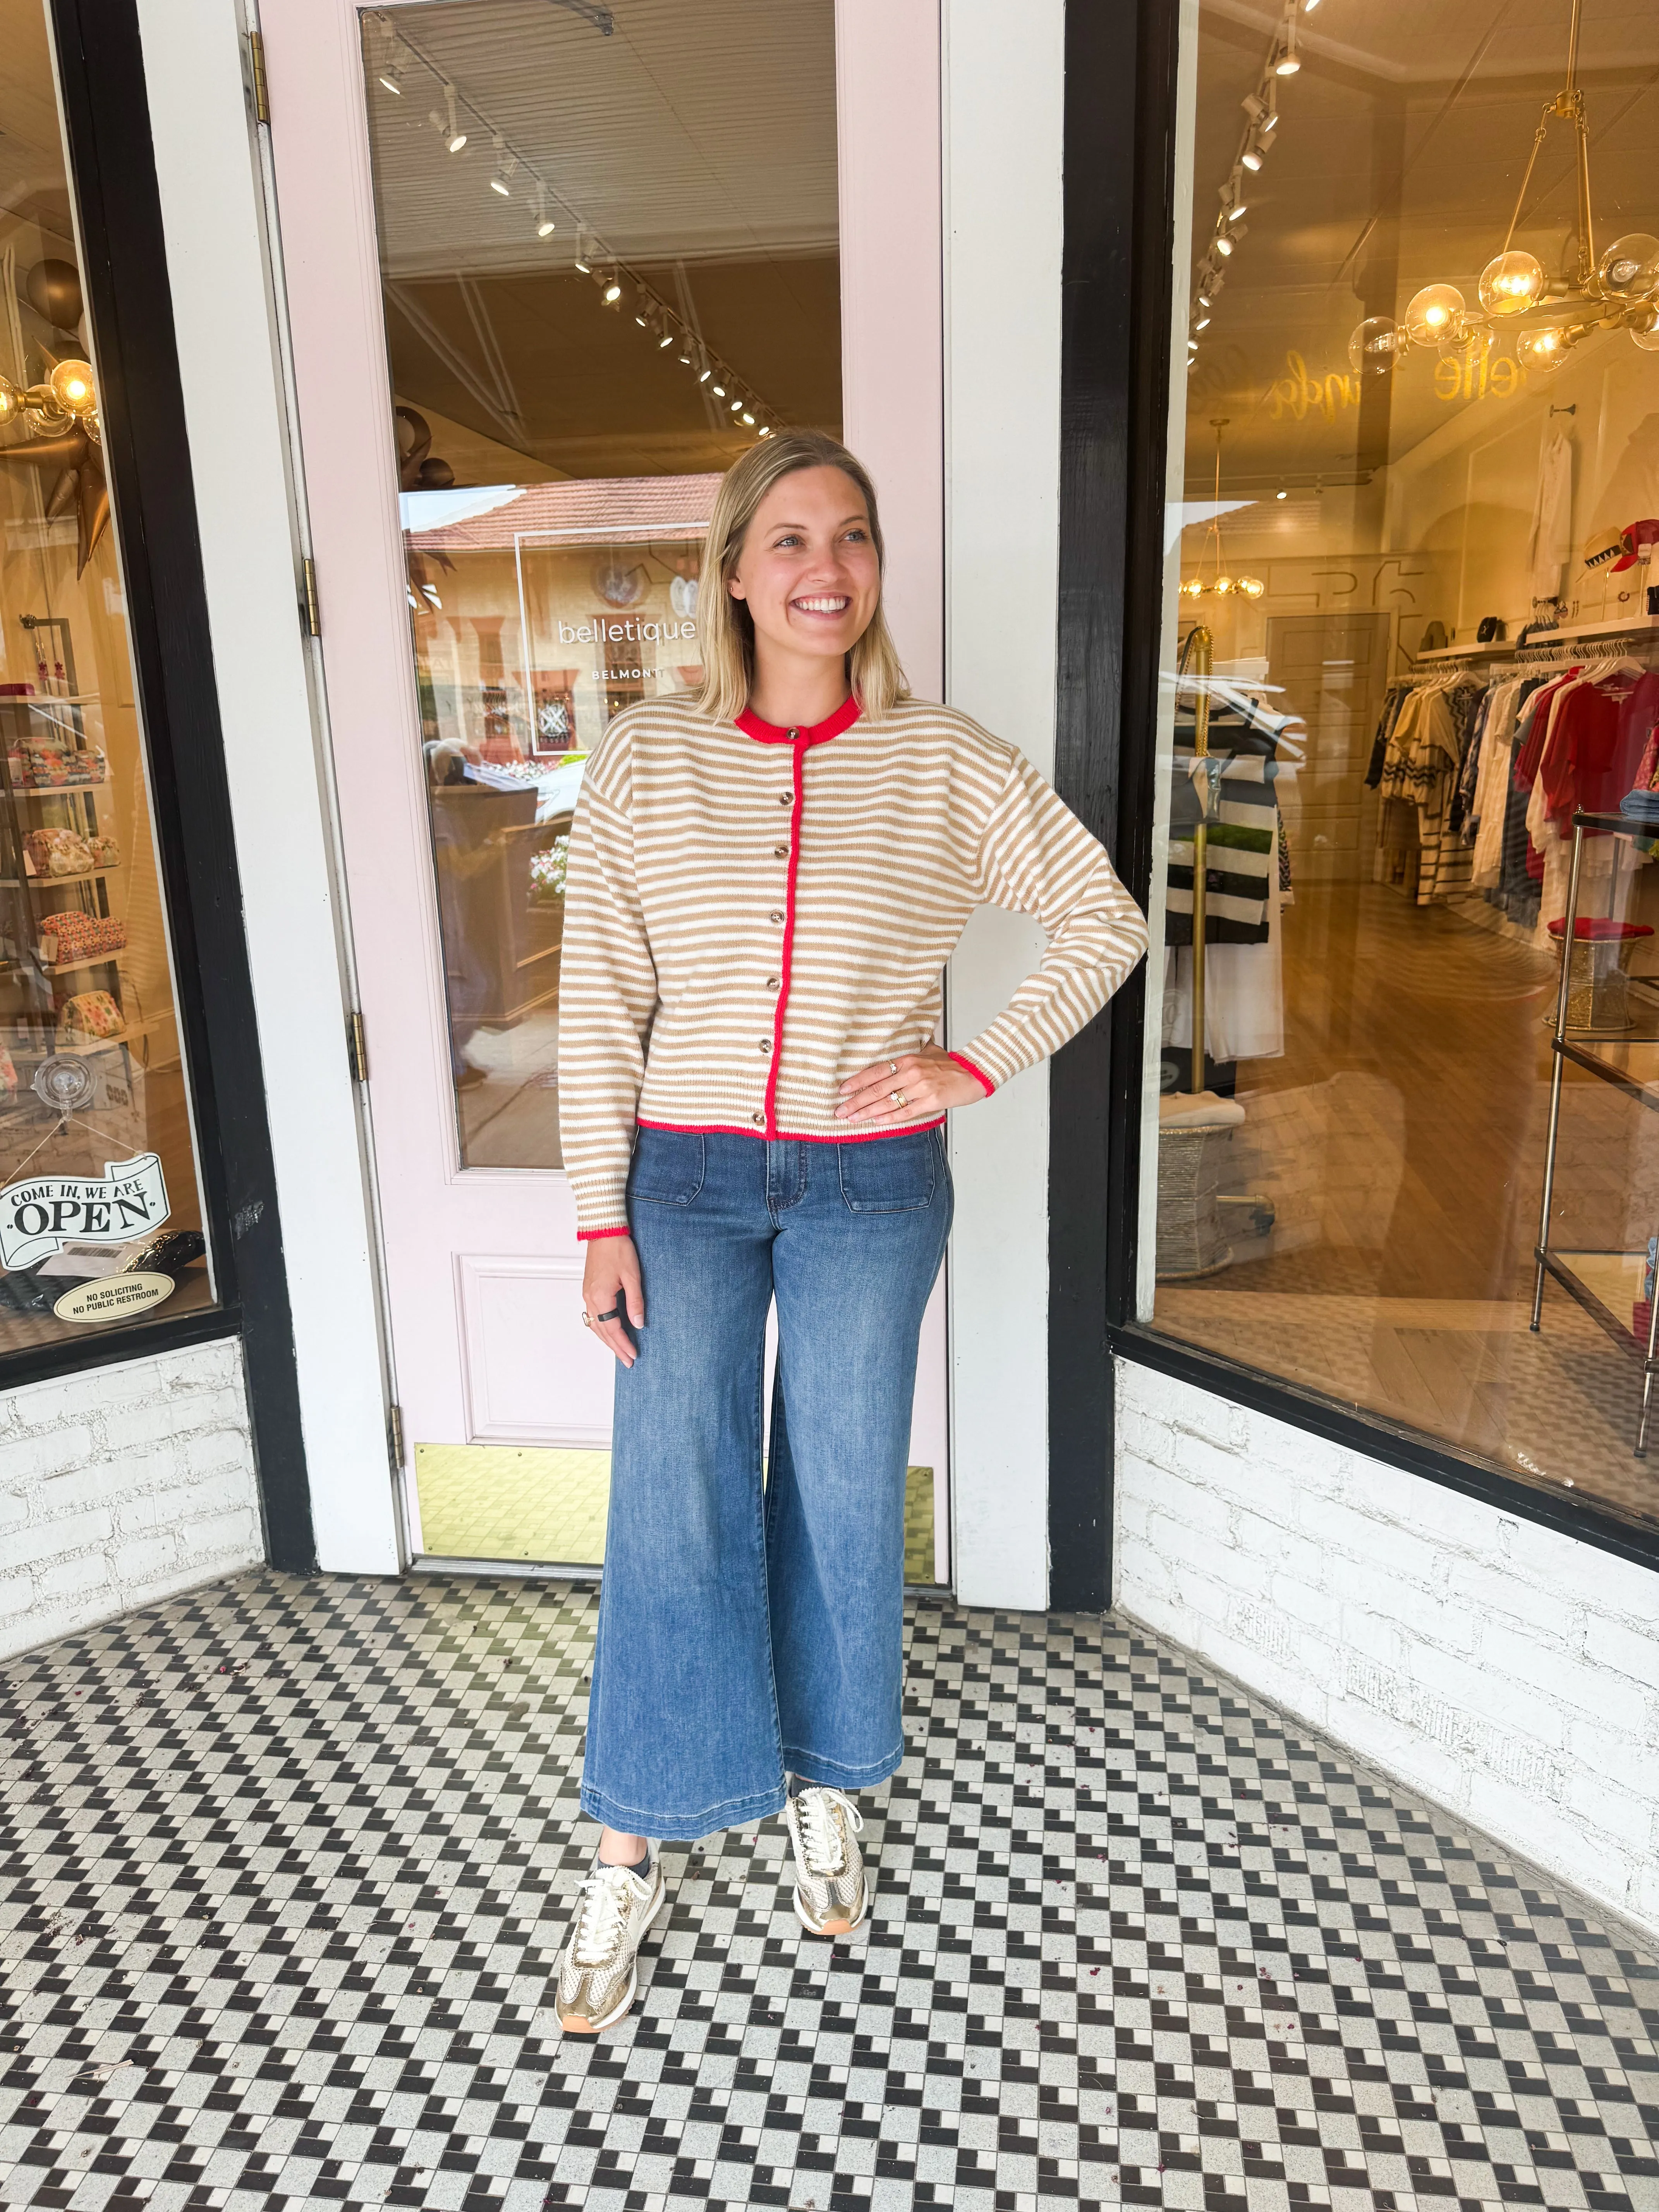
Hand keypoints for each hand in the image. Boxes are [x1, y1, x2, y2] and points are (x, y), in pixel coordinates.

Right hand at [583, 1235, 644, 1367]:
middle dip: (615, 1347)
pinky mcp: (588, 1289)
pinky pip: (593, 1315)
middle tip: (627, 1360)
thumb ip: (635, 1302)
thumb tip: (638, 1323)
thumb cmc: (618, 1249)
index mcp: (601, 1296)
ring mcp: (587, 1294)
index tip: (632, 1355)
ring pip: (595, 1325)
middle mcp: (590, 1298)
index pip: (612, 1328)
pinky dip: (601, 1327)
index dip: (623, 1344)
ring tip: (618, 1351)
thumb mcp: (632, 1276)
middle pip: (601, 1331)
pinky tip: (608, 1331)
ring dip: (607, 1339)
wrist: (603, 1231)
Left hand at [835, 1042, 986, 1123]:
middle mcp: (912, 1073)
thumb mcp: (929, 1051)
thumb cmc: (952, 1064)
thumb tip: (897, 1053)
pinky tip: (877, 1122)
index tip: (842, 1090)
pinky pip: (906, 1112)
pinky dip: (890, 1118)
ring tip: (852, 1119)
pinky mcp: (931, 1101)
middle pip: (877, 1089)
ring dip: (867, 1112)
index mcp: (908, 1059)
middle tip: (839, 1111)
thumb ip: (911, 1054)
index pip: (876, 1071)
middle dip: (855, 1101)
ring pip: (888, 1102)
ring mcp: (921, 1088)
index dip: (857, 1082)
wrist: (975, 1072)